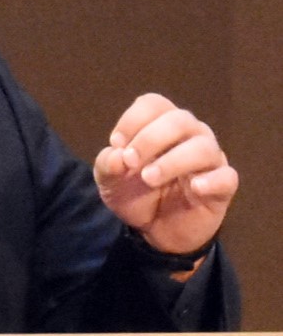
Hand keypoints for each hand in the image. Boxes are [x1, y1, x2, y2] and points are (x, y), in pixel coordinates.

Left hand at [93, 93, 237, 258]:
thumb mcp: (110, 181)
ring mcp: (210, 159)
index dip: (133, 120)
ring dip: (173, 161)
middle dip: (150, 138)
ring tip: (149, 179)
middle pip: (179, 120)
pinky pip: (226, 177)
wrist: (154, 231)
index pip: (154, 104)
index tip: (116, 144)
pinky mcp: (223, 186)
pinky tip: (195, 188)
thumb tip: (117, 156)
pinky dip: (212, 181)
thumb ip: (108, 165)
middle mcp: (191, 135)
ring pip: (203, 147)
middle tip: (130, 162)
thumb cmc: (137, 194)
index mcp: (162, 124)